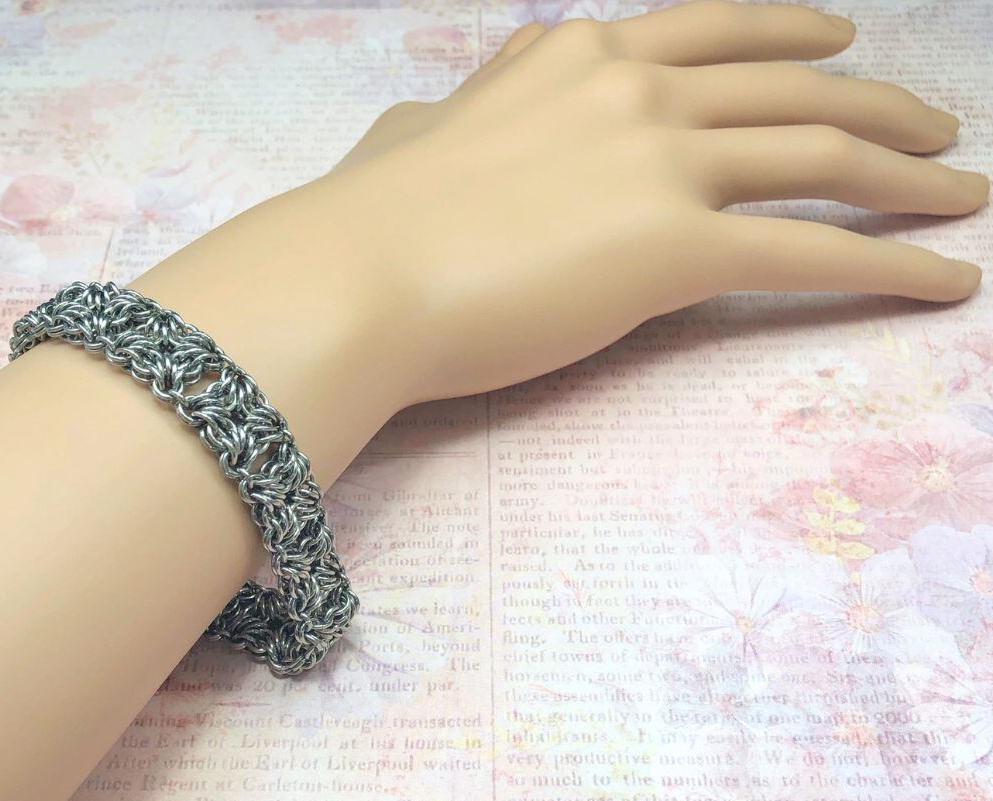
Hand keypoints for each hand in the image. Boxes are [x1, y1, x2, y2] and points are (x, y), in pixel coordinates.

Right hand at [315, 0, 987, 409]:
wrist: (357, 275)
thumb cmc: (368, 221)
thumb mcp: (415, 137)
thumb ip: (455, 117)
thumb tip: (440, 120)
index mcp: (578, 57)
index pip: (713, 32)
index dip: (792, 34)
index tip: (840, 48)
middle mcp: (635, 87)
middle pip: (791, 86)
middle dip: (878, 105)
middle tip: (933, 131)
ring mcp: (662, 160)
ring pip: (821, 156)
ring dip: (908, 176)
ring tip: (960, 197)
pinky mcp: (676, 246)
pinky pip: (809, 253)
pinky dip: (889, 266)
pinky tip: (942, 279)